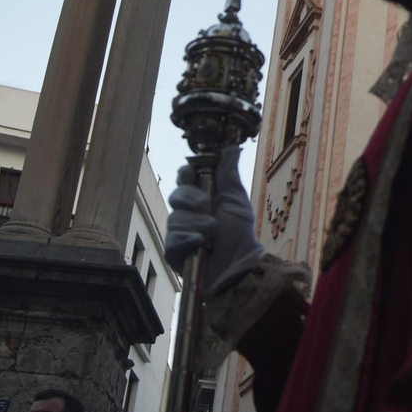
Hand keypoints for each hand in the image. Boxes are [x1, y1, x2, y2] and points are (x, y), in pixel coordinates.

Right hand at [164, 146, 264, 292]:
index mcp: (201, 198)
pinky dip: (188, 240)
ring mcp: (179, 233)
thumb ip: (229, 174)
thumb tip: (232, 146)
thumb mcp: (236, 199)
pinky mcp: (174, 253)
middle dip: (193, 200)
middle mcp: (187, 214)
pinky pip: (172, 239)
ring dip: (197, 224)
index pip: (184, 178)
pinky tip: (200, 244)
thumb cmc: (240, 234)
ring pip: (175, 217)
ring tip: (213, 233)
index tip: (191, 172)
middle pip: (176, 195)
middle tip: (208, 207)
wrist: (240, 265)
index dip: (185, 174)